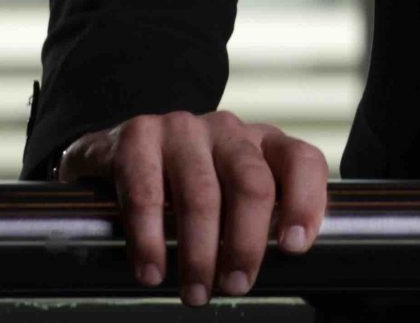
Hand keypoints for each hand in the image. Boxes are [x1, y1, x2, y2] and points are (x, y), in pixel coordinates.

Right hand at [58, 109, 329, 304]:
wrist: (114, 154)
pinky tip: (152, 270)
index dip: (305, 203)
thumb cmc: (184, 187)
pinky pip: (146, 194)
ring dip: (199, 253)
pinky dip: (150, 240)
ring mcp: (182, 129)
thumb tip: (281, 271)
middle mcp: (227, 130)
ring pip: (202, 194)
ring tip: (195, 292)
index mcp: (261, 143)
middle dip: (246, 244)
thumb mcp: (230, 197)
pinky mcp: (138, 137)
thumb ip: (258, 221)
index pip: (301, 160)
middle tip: (236, 285)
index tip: (293, 248)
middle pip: (252, 184)